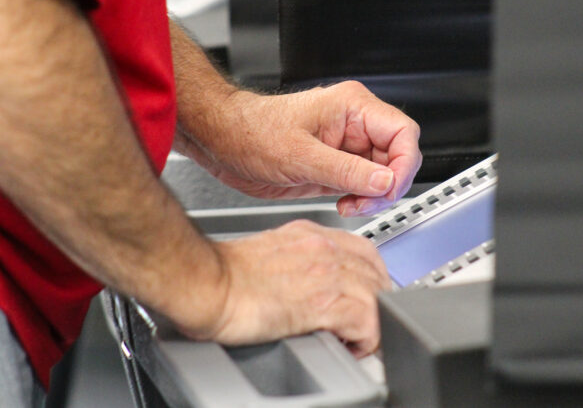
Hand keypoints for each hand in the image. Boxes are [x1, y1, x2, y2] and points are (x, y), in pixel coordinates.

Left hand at [179, 81, 420, 215]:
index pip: (403, 133)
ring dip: (373, 196)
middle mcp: (353, 125)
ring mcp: (345, 147)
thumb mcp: (300, 156)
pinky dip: (360, 200)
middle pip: (398, 156)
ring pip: (382, 174)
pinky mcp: (335, 166)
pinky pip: (363, 184)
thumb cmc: (251, 132)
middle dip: (387, 185)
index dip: (404, 164)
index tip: (389, 188)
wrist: (223, 142)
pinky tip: (343, 204)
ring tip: (350, 205)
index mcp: (352, 107)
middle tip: (365, 201)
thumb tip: (385, 182)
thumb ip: (347, 171)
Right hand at [199, 220, 390, 356]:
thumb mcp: (266, 253)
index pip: (362, 251)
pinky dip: (365, 340)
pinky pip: (368, 321)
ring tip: (356, 341)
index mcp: (309, 235)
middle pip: (376, 273)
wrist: (204, 282)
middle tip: (364, 325)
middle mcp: (323, 247)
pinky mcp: (324, 301)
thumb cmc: (221, 274)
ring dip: (372, 323)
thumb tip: (302, 285)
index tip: (364, 297)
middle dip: (376, 302)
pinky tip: (349, 347)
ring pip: (378, 296)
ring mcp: (326, 271)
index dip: (369, 278)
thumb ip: (292, 261)